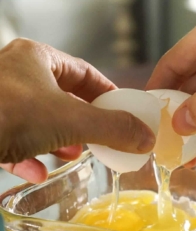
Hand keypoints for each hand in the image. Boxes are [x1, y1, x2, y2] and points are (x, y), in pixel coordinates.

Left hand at [0, 39, 154, 182]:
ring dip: (60, 139)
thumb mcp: (70, 119)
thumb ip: (112, 128)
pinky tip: (39, 171)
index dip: (107, 93)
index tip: (123, 110)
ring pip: (41, 120)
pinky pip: (16, 140)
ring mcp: (2, 102)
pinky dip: (31, 156)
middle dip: (85, 120)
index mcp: (38, 60)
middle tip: (102, 136)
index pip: (85, 73)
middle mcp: (17, 76)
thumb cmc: (7, 113)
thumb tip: (145, 137)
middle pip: (64, 98)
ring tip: (75, 154)